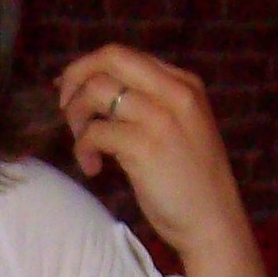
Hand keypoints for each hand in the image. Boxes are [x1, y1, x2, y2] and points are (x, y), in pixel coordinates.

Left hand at [55, 45, 246, 267]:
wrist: (213, 220)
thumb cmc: (190, 180)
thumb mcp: (178, 127)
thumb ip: (146, 104)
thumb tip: (91, 88)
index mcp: (183, 84)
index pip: (124, 56)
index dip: (87, 69)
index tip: (69, 92)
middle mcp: (175, 92)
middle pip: (109, 58)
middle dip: (75, 77)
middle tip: (64, 108)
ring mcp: (161, 116)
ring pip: (96, 91)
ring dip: (77, 116)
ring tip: (83, 144)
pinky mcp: (145, 145)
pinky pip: (95, 132)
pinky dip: (83, 150)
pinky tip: (93, 169)